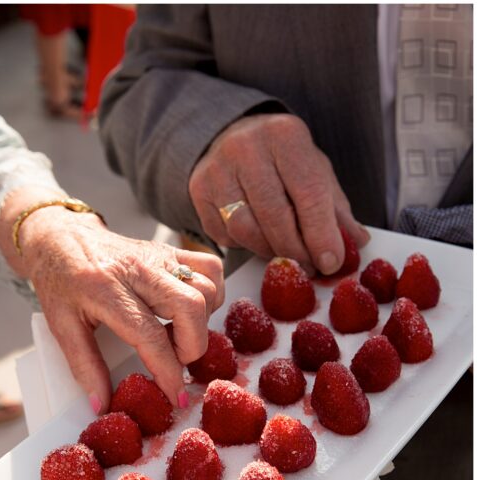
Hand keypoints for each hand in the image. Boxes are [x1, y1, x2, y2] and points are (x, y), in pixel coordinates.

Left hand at [17, 205, 224, 408]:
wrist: (60, 239)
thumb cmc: (59, 282)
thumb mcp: (61, 327)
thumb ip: (84, 367)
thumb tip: (103, 404)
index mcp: (105, 290)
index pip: (149, 334)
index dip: (167, 370)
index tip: (174, 396)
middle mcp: (137, 269)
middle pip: (189, 306)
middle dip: (192, 346)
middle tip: (174, 361)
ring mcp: (157, 256)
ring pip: (206, 287)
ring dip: (201, 321)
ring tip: (175, 336)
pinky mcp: (169, 250)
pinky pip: (209, 268)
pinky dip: (210, 293)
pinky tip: (187, 311)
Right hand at [189, 113, 369, 274]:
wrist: (232, 136)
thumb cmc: (280, 157)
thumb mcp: (314, 170)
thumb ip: (335, 207)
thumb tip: (356, 243)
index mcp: (284, 135)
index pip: (308, 193)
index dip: (322, 234)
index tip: (332, 261)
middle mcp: (245, 148)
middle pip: (273, 215)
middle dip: (296, 250)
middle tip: (309, 268)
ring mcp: (216, 170)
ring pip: (244, 229)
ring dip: (270, 251)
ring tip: (287, 256)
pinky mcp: (198, 191)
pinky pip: (223, 234)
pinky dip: (245, 245)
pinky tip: (258, 238)